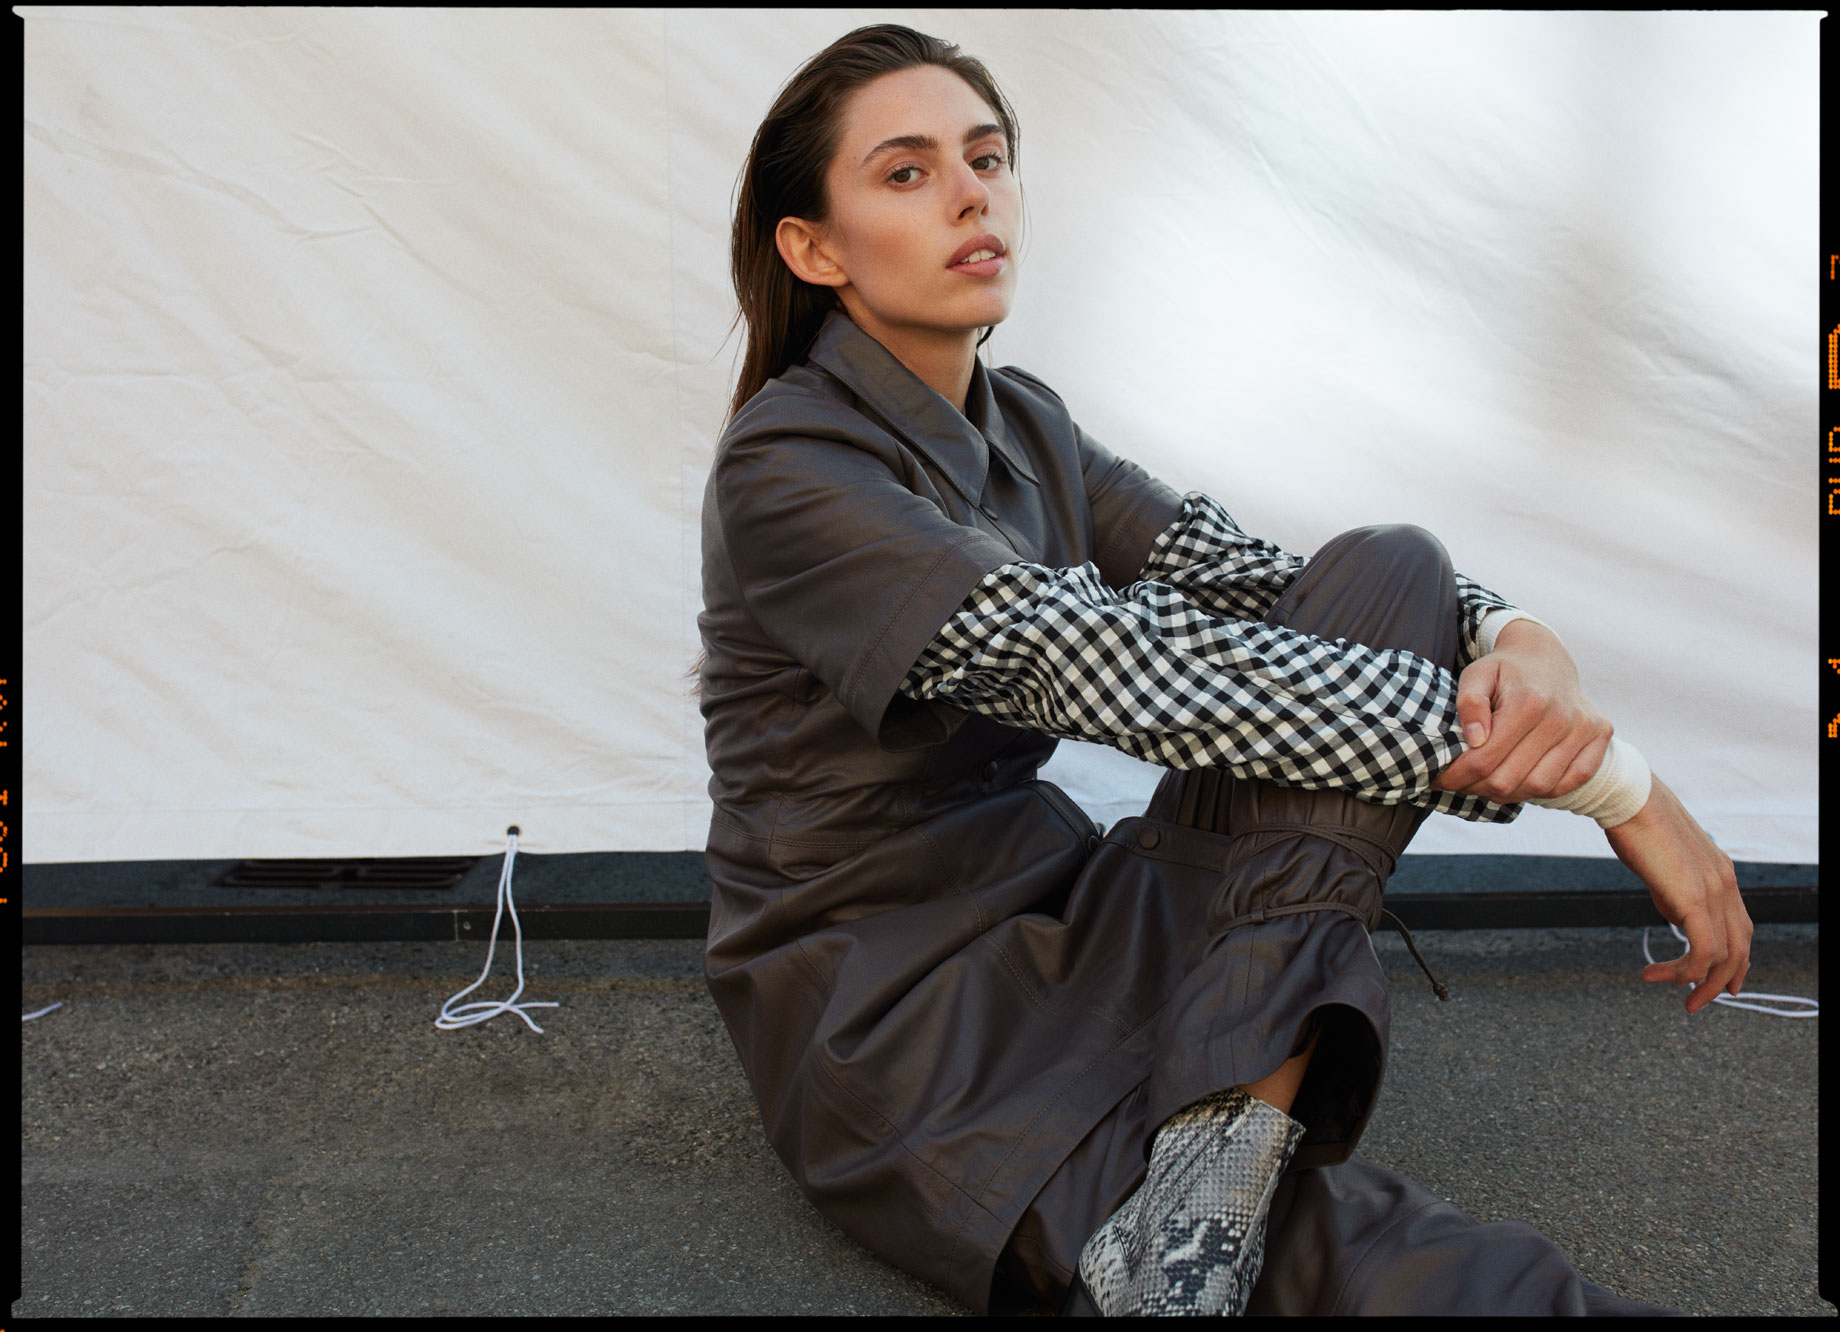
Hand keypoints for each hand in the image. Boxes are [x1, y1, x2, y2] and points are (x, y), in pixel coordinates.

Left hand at [1432, 619, 1611, 803]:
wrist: (1546, 656)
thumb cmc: (1505, 669)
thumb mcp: (1476, 674)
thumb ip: (1469, 703)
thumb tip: (1475, 740)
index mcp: (1527, 702)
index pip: (1485, 759)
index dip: (1458, 776)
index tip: (1441, 780)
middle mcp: (1561, 717)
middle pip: (1510, 779)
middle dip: (1477, 788)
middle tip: (1461, 784)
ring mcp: (1584, 728)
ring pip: (1539, 787)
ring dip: (1508, 794)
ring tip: (1487, 784)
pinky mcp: (1600, 735)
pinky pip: (1570, 782)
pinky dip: (1543, 791)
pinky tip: (1521, 780)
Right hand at [1604, 774, 1751, 1012]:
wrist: (1628, 798)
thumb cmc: (1636, 825)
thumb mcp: (1661, 865)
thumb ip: (1673, 892)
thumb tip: (1674, 917)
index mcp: (1722, 874)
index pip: (1741, 928)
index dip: (1736, 962)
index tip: (1722, 985)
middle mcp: (1726, 883)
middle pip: (1740, 948)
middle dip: (1720, 982)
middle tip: (1695, 1002)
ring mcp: (1715, 890)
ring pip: (1723, 954)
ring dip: (1698, 981)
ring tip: (1669, 990)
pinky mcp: (1694, 897)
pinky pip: (1703, 950)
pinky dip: (1684, 970)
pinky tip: (1657, 974)